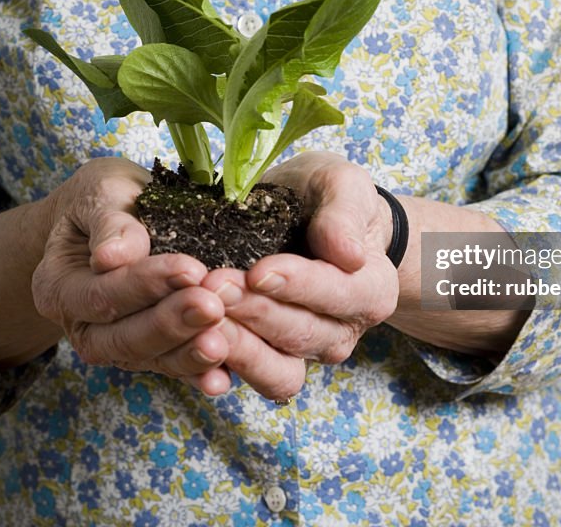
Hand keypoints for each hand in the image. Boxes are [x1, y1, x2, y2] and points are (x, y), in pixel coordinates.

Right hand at [31, 157, 234, 393]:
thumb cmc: (106, 199)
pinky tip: (223, 378)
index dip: (145, 285)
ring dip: (186, 354)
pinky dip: (196, 374)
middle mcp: (80, 324)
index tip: (190, 268)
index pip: (100, 295)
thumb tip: (113, 256)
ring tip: (222, 343)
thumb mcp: (101, 192)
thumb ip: (109, 222)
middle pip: (122, 337)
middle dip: (170, 324)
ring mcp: (113, 344)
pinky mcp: (147, 352)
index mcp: (58, 285)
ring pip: (148, 359)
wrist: (112, 215)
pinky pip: (170, 368)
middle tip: (213, 306)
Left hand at [200, 152, 399, 398]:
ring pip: (275, 367)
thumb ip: (345, 213)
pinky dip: (217, 365)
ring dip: (234, 343)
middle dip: (254, 312)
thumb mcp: (342, 185)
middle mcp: (342, 331)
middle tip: (213, 286)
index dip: (298, 286)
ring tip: (197, 313)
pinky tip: (188, 344)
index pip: (338, 294)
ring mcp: (304, 352)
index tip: (259, 271)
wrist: (307, 218)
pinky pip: (246, 374)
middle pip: (301, 334)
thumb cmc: (328, 200)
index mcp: (371, 289)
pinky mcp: (266, 359)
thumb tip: (349, 254)